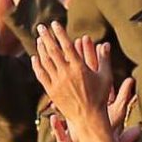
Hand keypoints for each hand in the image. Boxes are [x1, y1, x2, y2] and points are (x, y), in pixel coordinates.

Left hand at [30, 26, 120, 141]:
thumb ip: (104, 59)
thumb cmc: (100, 97)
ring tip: (39, 39)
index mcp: (80, 68)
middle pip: (53, 51)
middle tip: (40, 26)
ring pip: (45, 62)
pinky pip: (41, 75)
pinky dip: (37, 65)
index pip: (67, 46)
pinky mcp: (51, 91)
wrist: (88, 117)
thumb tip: (106, 44)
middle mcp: (66, 74)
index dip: (60, 34)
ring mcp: (57, 82)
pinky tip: (35, 57)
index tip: (54, 24)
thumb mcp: (106, 77)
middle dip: (46, 37)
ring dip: (41, 49)